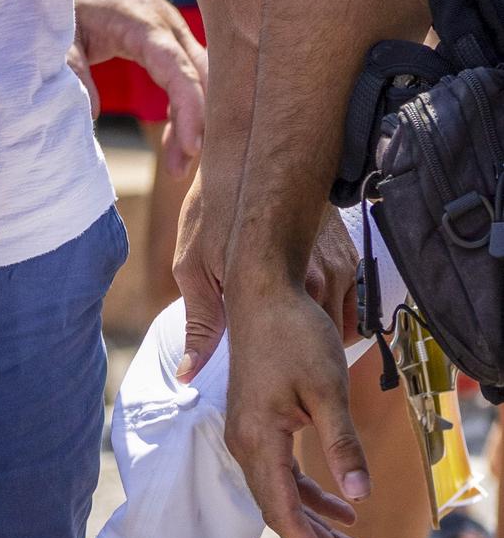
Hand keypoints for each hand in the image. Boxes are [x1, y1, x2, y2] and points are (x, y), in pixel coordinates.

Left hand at [69, 0, 205, 173]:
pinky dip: (189, 108)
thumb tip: (91, 116)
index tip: (189, 149)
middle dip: (201, 125)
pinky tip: (174, 138)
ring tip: (177, 166)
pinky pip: (192, 77)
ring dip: (197, 120)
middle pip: (204, 80)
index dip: (190, 112)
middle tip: (180, 171)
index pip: (181, 71)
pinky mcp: (170, 41)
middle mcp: (170, 27)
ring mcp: (174, 33)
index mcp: (146, 24)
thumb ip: (72, 69)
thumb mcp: (59, 30)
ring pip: (203, 80)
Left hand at [176, 174, 358, 383]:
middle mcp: (321, 279)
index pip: (295, 356)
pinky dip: (334, 312)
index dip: (282, 373)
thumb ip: (200, 324)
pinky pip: (352, 301)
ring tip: (293, 339)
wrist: (244, 154)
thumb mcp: (193, 267)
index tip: (270, 382)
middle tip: (280, 363)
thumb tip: (186, 375)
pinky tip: (310, 313)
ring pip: (341, 325)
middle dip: (304, 357)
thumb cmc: (211, 212)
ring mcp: (340, 265)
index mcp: (282, 289)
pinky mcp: (350, 252)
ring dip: (320, 336)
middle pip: (323, 344)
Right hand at [224, 279, 369, 537]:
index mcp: (258, 438)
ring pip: (281, 492)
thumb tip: (362, 494)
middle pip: (280, 509)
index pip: (282, 512)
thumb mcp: (327, 389)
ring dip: (315, 522)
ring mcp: (248, 429)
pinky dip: (308, 492)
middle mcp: (245, 440)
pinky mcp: (258, 418)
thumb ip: (342, 444)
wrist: (262, 287)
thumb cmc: (294, 332)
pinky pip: (281, 469)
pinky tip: (339, 504)